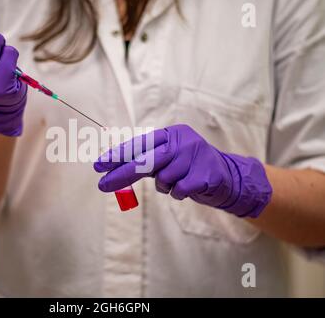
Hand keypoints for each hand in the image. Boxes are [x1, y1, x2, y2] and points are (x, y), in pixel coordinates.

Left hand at [94, 125, 271, 217]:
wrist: (228, 177)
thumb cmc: (190, 167)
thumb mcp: (169, 158)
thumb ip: (147, 160)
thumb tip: (113, 168)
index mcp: (171, 134)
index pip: (140, 144)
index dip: (118, 155)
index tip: (99, 165)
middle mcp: (182, 141)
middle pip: (145, 160)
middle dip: (121, 174)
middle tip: (102, 185)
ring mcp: (195, 156)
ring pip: (162, 180)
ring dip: (165, 186)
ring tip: (179, 181)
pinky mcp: (205, 174)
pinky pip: (177, 190)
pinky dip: (178, 193)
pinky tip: (189, 187)